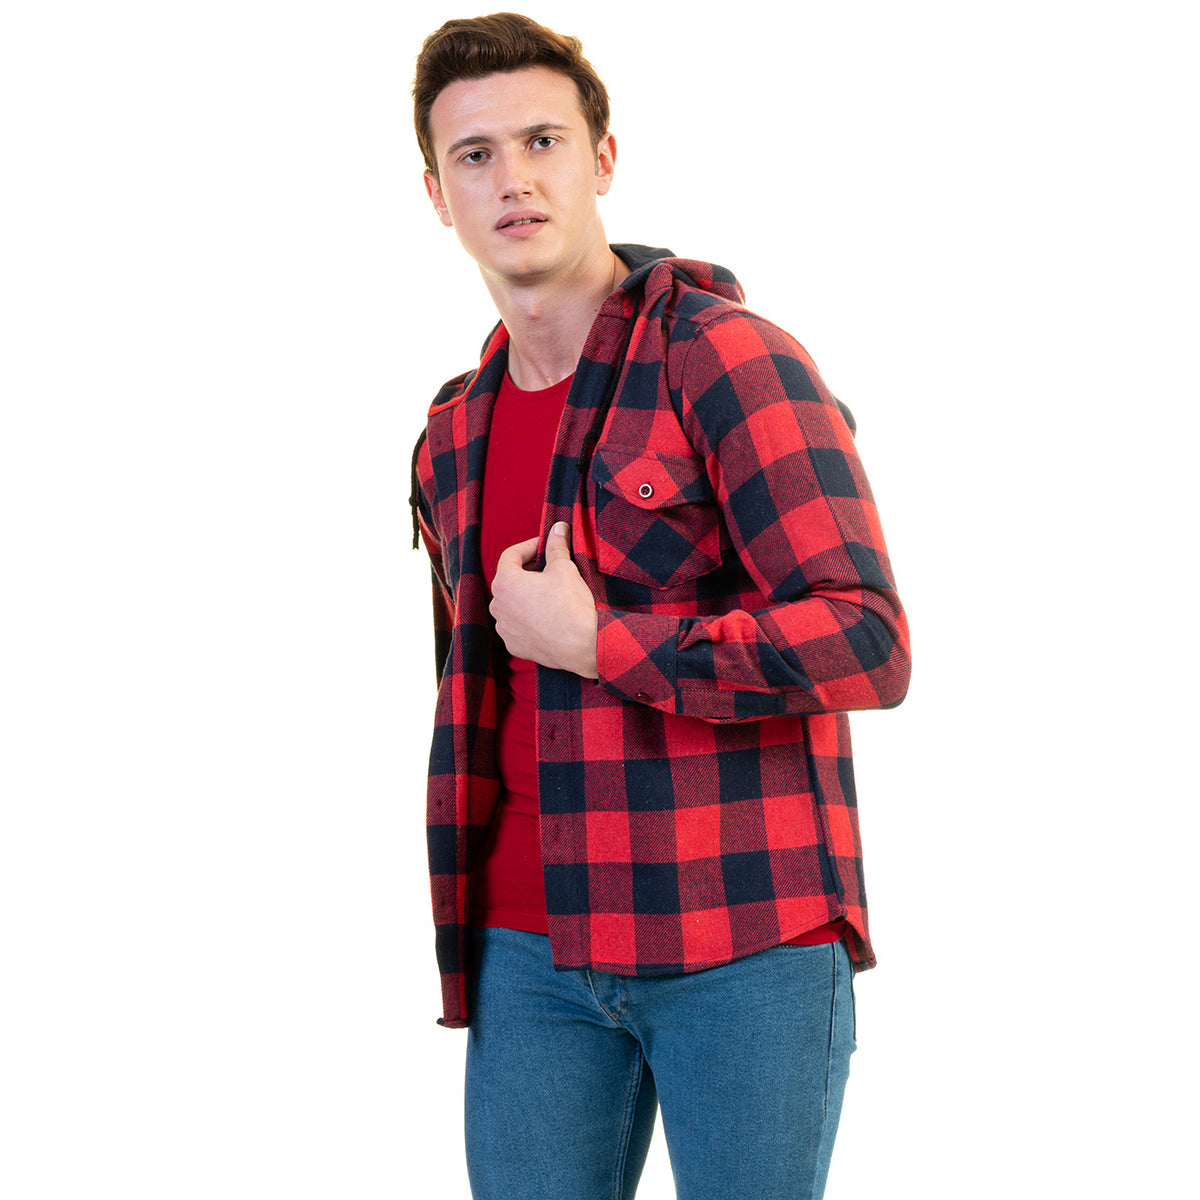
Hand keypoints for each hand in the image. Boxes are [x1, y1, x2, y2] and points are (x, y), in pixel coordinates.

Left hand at [490, 522, 598, 678]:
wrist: (582, 645)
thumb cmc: (570, 605)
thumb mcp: (564, 568)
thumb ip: (556, 546)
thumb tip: (558, 528)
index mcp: (505, 582)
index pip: (511, 555)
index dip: (529, 546)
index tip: (544, 545)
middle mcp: (498, 605)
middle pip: (509, 580)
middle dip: (528, 571)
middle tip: (549, 567)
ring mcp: (504, 628)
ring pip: (512, 604)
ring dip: (526, 596)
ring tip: (549, 594)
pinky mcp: (514, 645)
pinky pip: (517, 625)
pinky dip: (528, 618)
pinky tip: (547, 616)